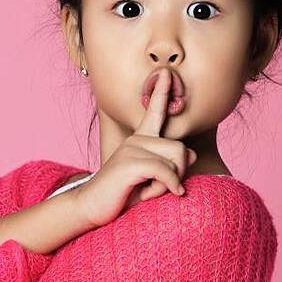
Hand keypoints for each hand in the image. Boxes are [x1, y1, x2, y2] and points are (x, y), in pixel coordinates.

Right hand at [71, 69, 197, 228]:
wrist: (90, 207)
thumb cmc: (121, 195)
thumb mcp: (150, 180)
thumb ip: (170, 165)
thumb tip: (192, 154)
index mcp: (140, 139)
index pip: (155, 112)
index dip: (163, 92)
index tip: (167, 73)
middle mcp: (136, 139)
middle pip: (181, 148)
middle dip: (178, 173)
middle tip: (158, 187)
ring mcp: (132, 148)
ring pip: (176, 159)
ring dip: (170, 182)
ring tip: (148, 190)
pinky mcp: (130, 162)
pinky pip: (166, 172)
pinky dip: (168, 186)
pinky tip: (155, 195)